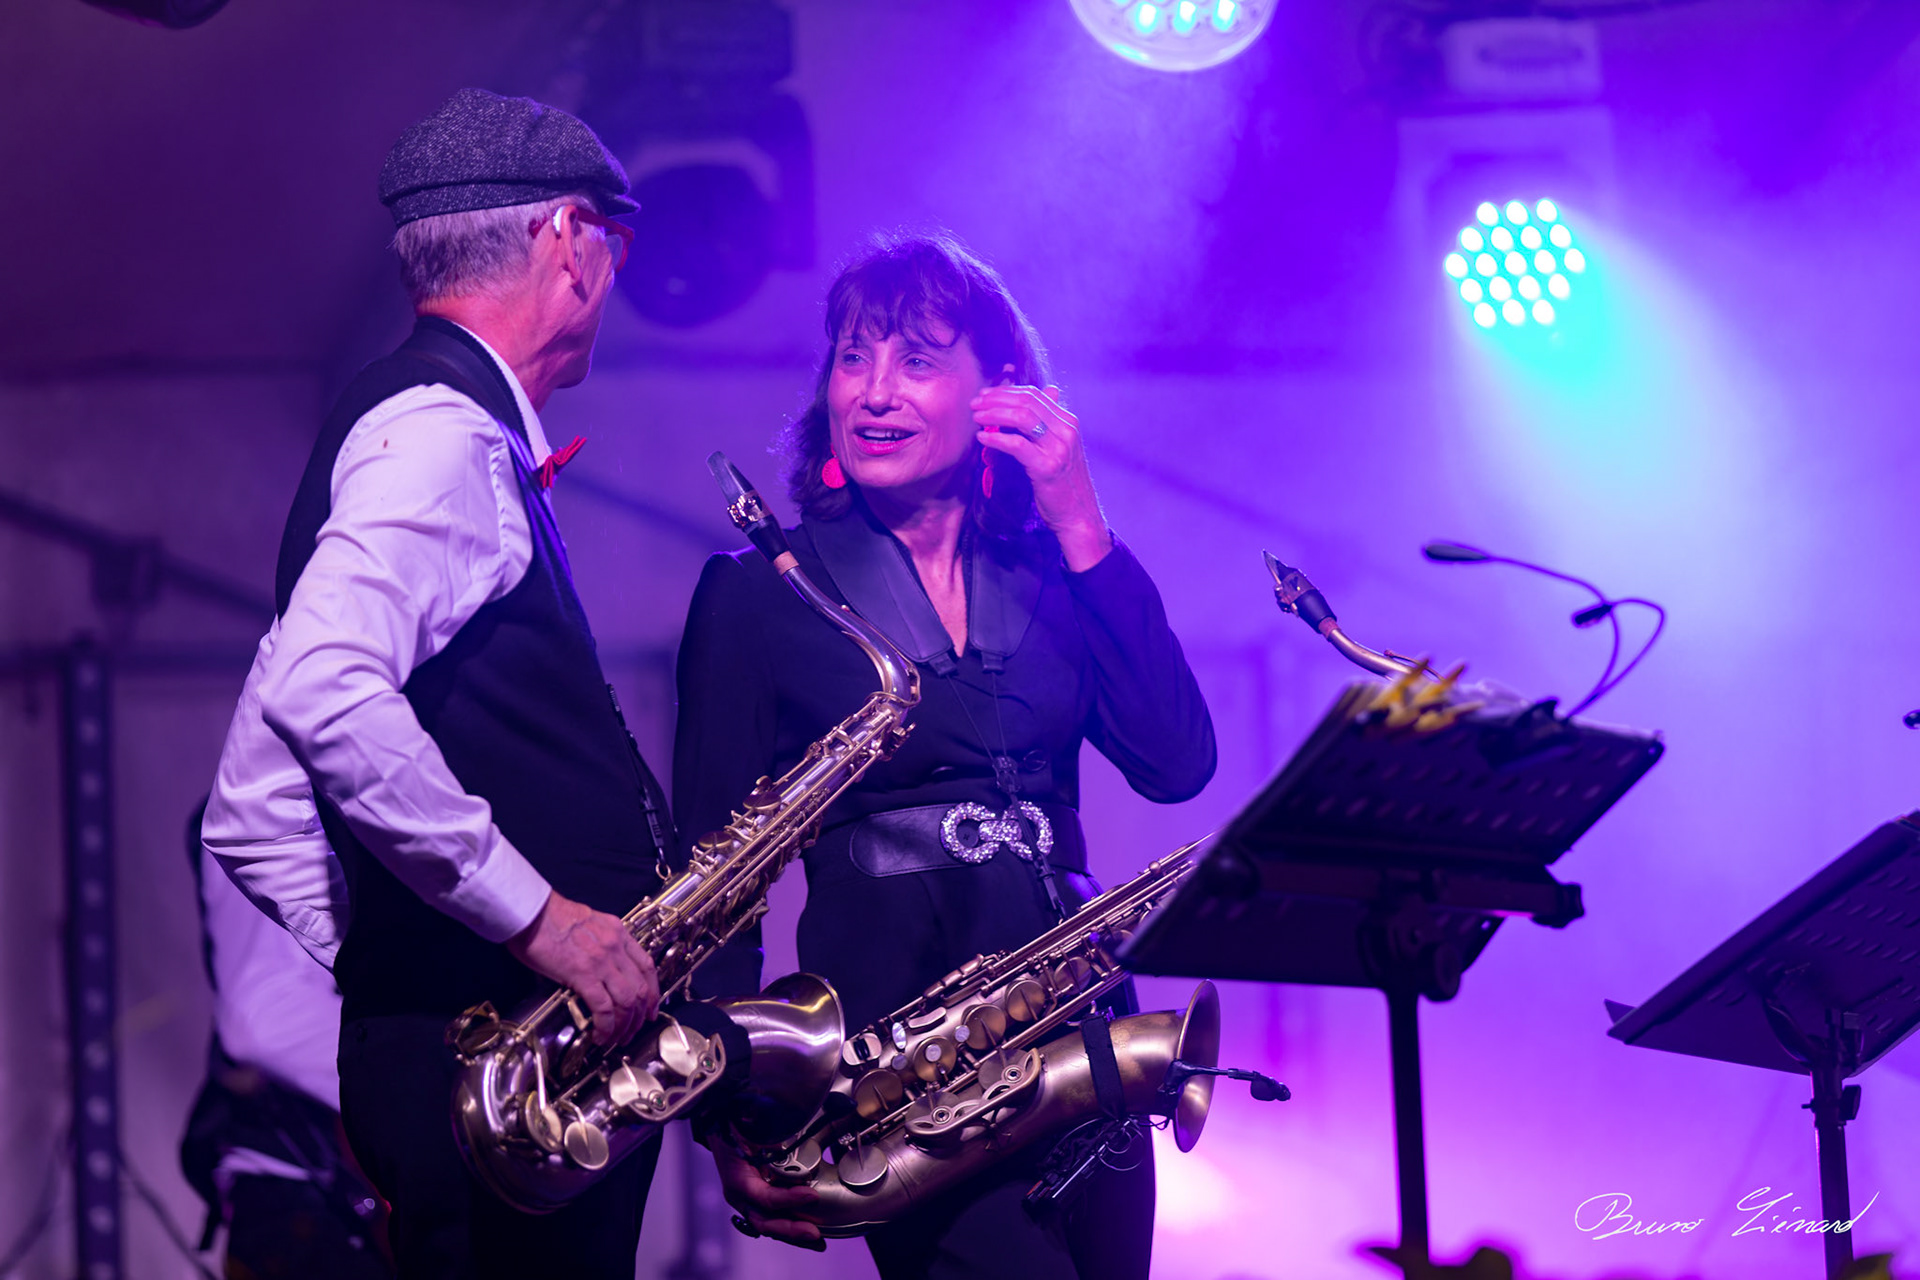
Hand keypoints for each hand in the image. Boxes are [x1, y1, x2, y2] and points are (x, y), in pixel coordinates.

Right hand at [506, 891, 659, 1045]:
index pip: (646, 966)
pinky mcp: (583, 974)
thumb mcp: (588, 923)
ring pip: (627, 1001)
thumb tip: (598, 966)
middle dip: (639, 1016)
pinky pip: (604, 1007)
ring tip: (616, 1038)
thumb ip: (600, 942)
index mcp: (618, 933)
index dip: (653, 992)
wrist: (532, 911)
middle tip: (632, 1031)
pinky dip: (606, 1026)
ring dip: (625, 1025)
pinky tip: (600, 1035)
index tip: (651, 1008)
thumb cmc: (550, 916)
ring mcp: (602, 961)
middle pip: (641, 989)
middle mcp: (616, 947)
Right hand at [709, 1140, 825, 1250]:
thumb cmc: (735, 1132)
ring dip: (793, 1234)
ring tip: (817, 1242)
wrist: (721, 1131)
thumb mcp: (750, 1132)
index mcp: (737, 1180)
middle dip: (791, 1230)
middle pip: (764, 1221)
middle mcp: (740, 1196)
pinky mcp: (754, 1202)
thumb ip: (767, 1139)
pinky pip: (772, 1218)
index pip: (764, 1197)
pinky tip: (807, 1231)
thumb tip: (785, 1143)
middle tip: (814, 1233)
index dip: (788, 1199)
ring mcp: (746, 1202)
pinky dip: (790, 1226)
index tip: (811, 1195)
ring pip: (769, 1225)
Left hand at [970, 381, 1113, 571]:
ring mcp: (1059, 448)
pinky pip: (1017, 445)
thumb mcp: (1060, 447)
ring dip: (994, 414)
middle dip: (996, 399)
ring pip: (1022, 417)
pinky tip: (982, 438)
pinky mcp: (1047, 467)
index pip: (1034, 395)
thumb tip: (1050, 391)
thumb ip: (1052, 421)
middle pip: (1027, 402)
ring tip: (976, 417)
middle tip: (974, 404)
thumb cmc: (1063, 482)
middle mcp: (1067, 430)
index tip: (985, 395)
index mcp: (1069, 422)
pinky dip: (996, 438)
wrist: (1077, 514)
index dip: (1006, 391)